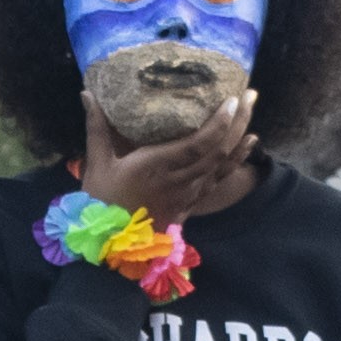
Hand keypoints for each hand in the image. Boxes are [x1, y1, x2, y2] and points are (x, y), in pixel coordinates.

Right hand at [74, 88, 257, 228]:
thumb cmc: (102, 203)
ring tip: (252, 109)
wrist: (110, 247)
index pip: (198, 145)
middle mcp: (180, 180)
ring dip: (241, 136)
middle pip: (218, 151)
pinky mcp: (190, 203)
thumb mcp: (97, 164)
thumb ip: (97, 127)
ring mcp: (188, 194)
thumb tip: (88, 93)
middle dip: (238, 121)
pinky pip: (219, 180)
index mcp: (157, 167)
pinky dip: (237, 160)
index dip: (219, 124)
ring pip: (223, 164)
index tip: (232, 100)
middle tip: (250, 94)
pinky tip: (250, 142)